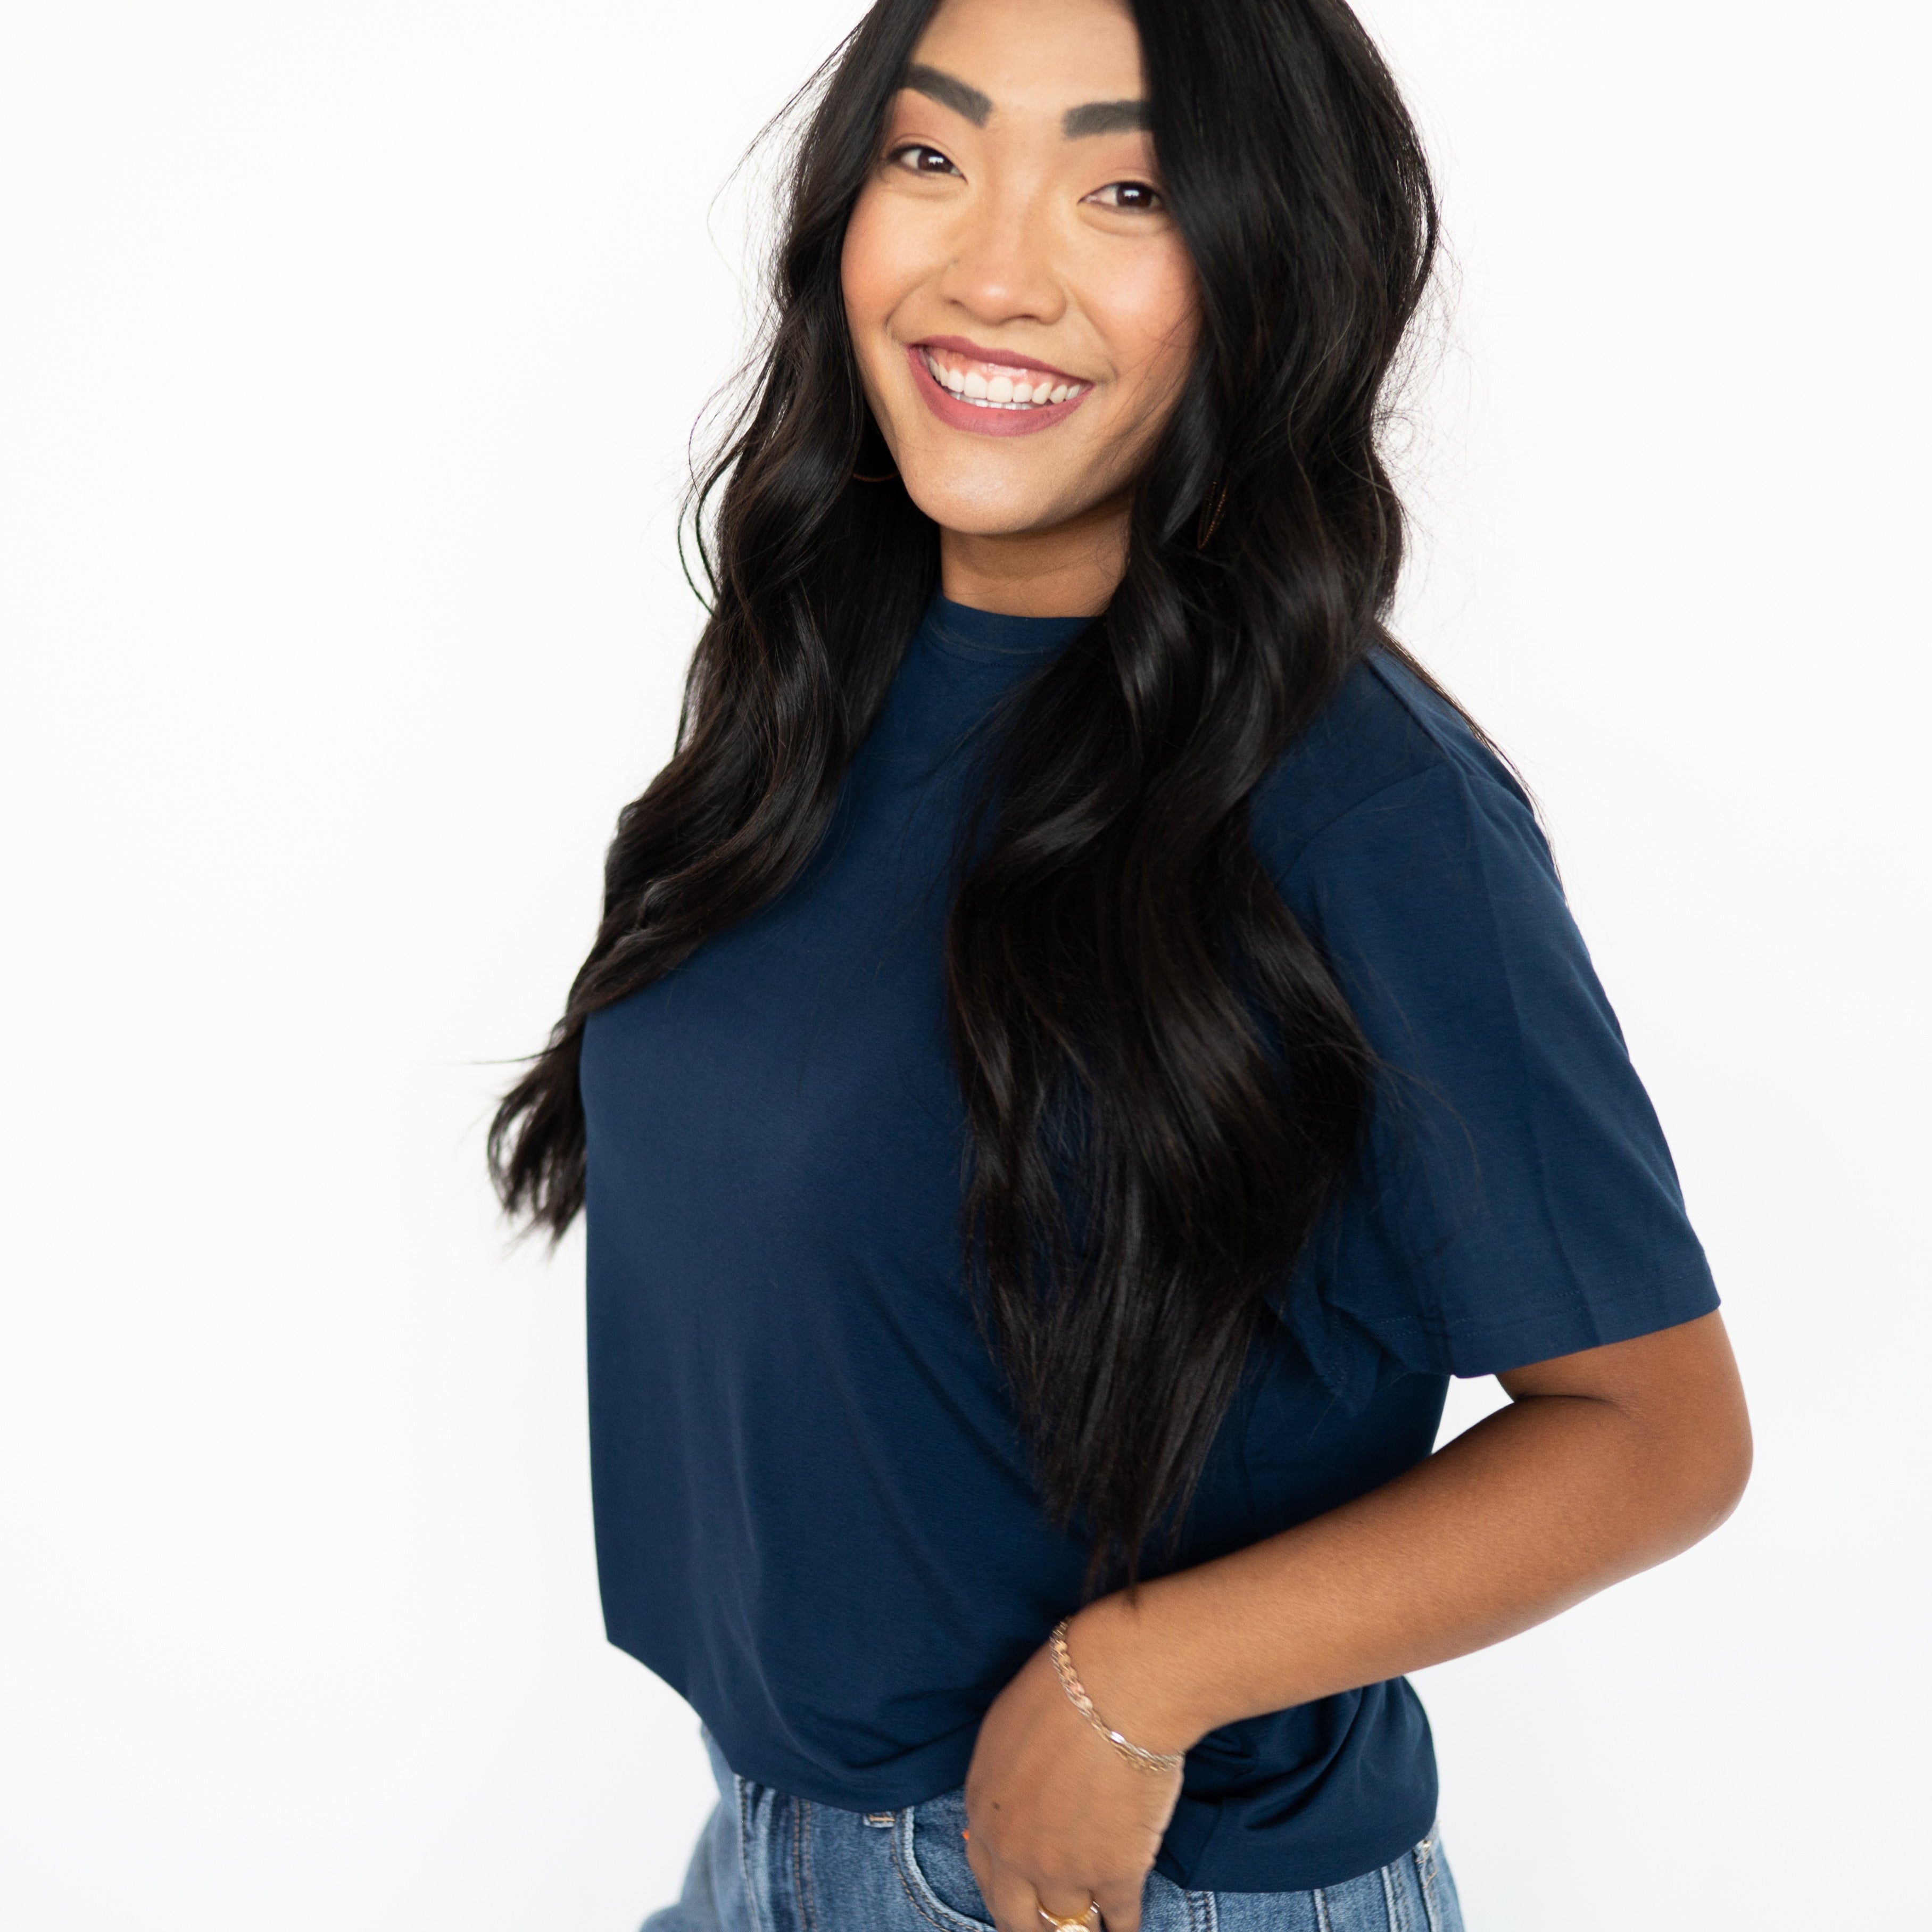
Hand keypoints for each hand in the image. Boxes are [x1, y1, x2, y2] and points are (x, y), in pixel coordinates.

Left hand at [961, 1607, 1191, 1931]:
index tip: (1021, 1906)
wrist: (1113, 1688)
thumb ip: (1002, 1785)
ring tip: (1091, 1927)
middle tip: (1052, 1929)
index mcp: (985, 1814)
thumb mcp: (1004, 1734)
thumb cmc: (1058, 1690)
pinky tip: (1126, 1927)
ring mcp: (1065, 1870)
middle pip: (1019, 1919)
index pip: (987, 1880)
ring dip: (1081, 1925)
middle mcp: (1016, 1853)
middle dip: (1036, 1928)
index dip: (1007, 1897)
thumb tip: (1010, 1814)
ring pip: (1070, 1923)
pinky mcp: (1116, 1874)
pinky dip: (1124, 1927)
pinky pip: (1121, 1920)